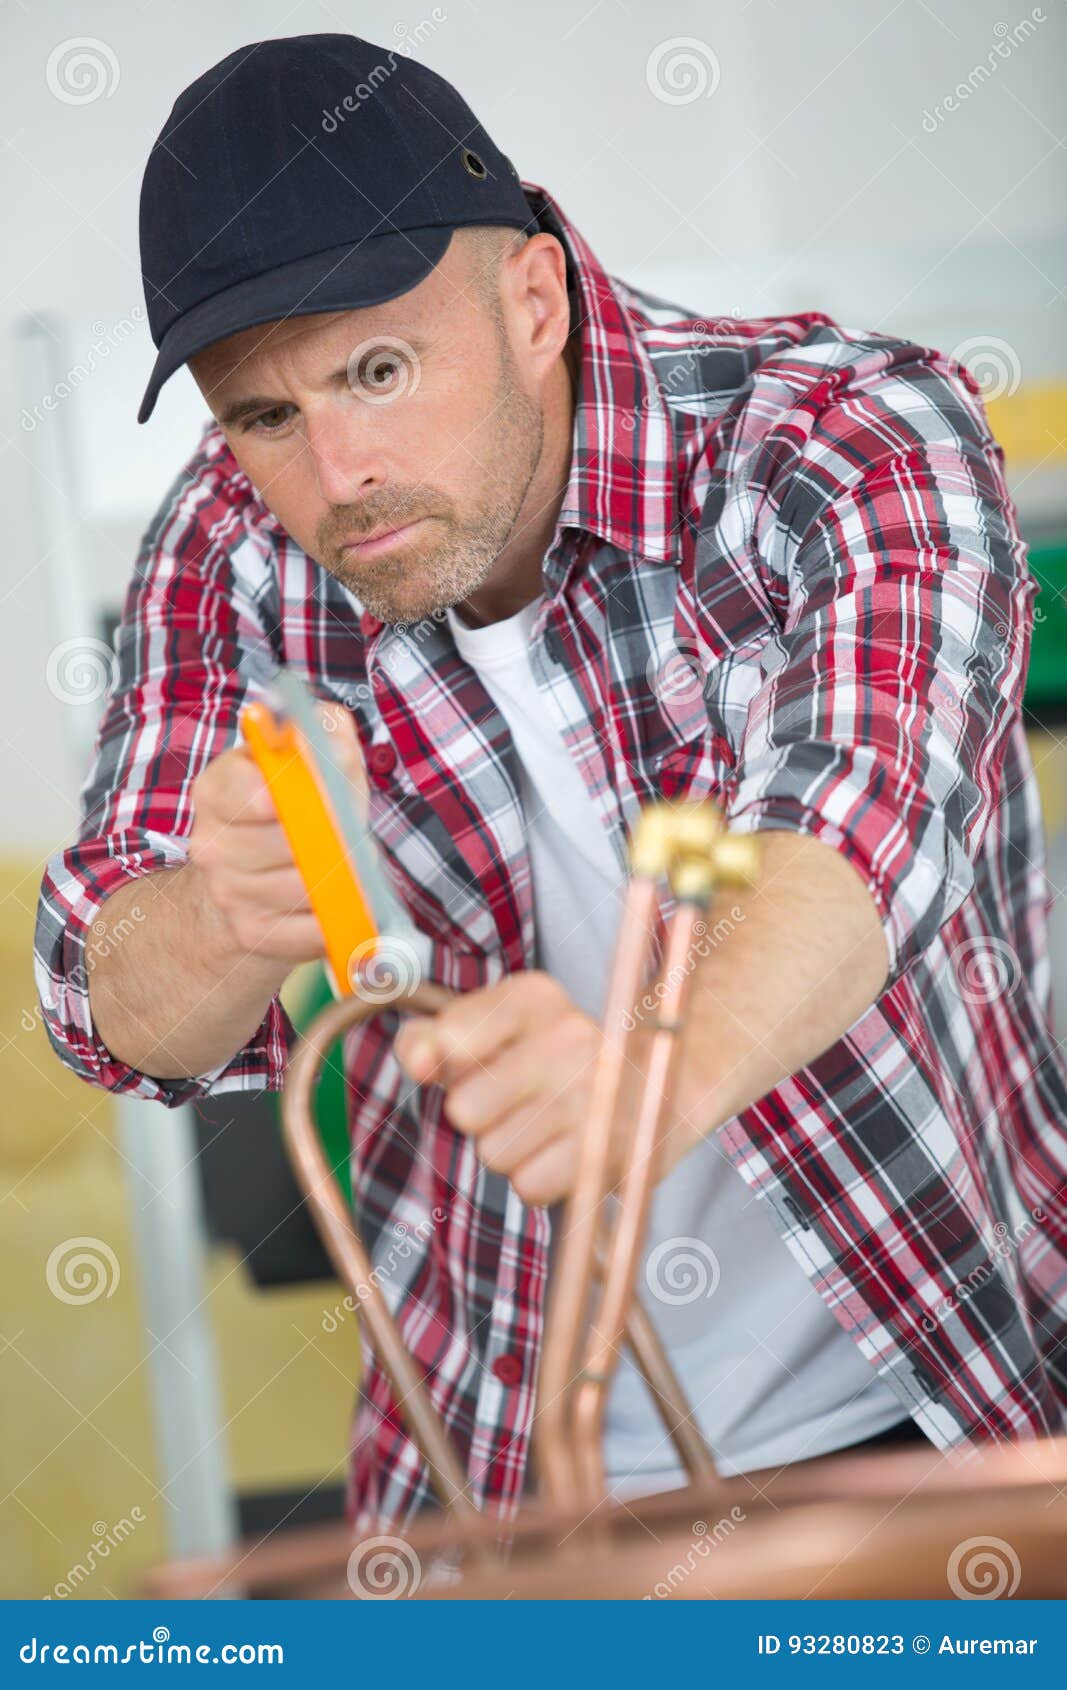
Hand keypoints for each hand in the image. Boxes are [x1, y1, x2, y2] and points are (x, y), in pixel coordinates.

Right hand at [188, 699, 367, 966]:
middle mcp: (212, 843)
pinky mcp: (252, 933)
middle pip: (290, 841)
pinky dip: (338, 916)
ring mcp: (228, 893)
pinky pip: (312, 928)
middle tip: (349, 831)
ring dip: (343, 876)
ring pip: (307, 885)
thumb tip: (333, 735)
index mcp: (217, 790)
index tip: (317, 792)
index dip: (294, 793)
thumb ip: (324, 733)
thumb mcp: (307, 761)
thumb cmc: (291, 813)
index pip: (252, 790)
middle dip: (334, 835)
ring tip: (346, 863)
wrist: (250, 884)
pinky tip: (338, 901)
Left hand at [393, 971, 699, 1206]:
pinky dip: (539, 1178)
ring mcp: (595, 1094)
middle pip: (465, 1109)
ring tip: (545, 1125)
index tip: (473, 1059)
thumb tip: (418, 1061)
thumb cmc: (549, 1057)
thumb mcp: (492, 1027)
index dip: (448, 1061)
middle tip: (516, 1101)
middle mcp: (570, 1036)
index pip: (450, 1037)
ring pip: (494, 1153)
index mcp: (534, 996)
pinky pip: (530, 1186)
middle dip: (480, 1116)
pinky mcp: (611, 1149)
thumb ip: (430, 1037)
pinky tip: (564, 1151)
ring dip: (510, 1150)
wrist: (659, 1081)